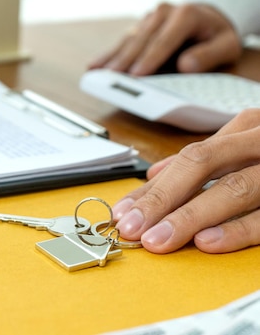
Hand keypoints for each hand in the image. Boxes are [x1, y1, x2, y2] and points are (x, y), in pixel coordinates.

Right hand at [88, 2, 242, 75]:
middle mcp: (163, 12)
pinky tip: (95, 65)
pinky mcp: (140, 26)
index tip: (137, 75)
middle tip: (112, 78)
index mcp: (185, 14)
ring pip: (129, 40)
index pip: (164, 41)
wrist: (210, 16)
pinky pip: (124, 41)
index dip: (149, 60)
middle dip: (126, 60)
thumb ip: (208, 55)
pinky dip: (110, 54)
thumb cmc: (216, 34)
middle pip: (141, 40)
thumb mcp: (227, 45)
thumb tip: (186, 65)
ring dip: (113, 58)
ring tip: (97, 72)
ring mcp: (149, 18)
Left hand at [112, 109, 259, 253]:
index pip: (189, 158)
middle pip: (203, 166)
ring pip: (235, 189)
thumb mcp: (248, 143)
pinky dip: (238, 229)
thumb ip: (206, 158)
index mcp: (248, 127)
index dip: (153, 187)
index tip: (123, 212)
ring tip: (160, 240)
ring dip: (191, 218)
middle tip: (133, 229)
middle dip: (163, 200)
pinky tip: (209, 242)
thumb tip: (154, 173)